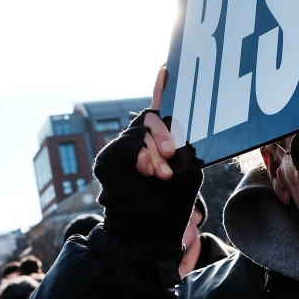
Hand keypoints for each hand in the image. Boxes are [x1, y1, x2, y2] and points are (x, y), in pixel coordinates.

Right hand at [93, 67, 203, 259]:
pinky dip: (140, 156)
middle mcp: (143, 142)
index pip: (164, 110)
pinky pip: (127, 143)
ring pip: (142, 130)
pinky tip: (144, 171)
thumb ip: (185, 142)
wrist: (149, 230)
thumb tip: (182, 120)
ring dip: (156, 152)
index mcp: (165, 143)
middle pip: (155, 116)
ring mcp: (125, 149)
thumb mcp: (189, 168)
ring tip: (161, 174)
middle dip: (166, 133)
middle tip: (173, 154)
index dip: (163, 89)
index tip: (167, 69)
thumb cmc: (172, 203)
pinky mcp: (109, 158)